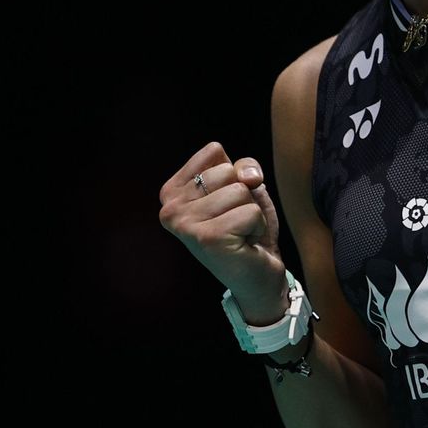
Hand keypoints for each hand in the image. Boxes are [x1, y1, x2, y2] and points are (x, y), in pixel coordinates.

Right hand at [158, 141, 286, 323]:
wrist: (257, 276)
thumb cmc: (246, 229)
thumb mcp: (244, 187)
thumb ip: (243, 167)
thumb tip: (250, 176)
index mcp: (171, 192)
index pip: (214, 151)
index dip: (234, 173)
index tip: (228, 201)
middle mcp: (170, 209)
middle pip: (227, 171)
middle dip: (243, 194)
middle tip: (235, 221)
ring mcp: (186, 225)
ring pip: (240, 190)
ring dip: (251, 211)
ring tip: (240, 232)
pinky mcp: (208, 238)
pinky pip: (251, 211)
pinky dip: (257, 226)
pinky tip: (245, 243)